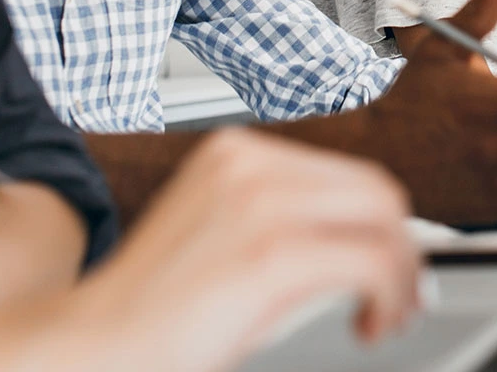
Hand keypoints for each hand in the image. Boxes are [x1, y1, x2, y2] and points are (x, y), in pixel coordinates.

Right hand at [68, 128, 420, 371]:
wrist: (93, 344)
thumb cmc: (155, 311)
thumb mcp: (226, 238)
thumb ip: (283, 220)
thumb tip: (365, 239)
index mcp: (236, 152)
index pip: (348, 174)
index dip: (382, 225)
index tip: (393, 268)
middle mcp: (249, 163)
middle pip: (375, 190)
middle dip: (403, 248)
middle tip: (402, 297)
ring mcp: (259, 202)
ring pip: (383, 221)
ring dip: (401, 275)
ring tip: (387, 314)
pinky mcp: (271, 252)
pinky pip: (373, 261)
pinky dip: (390, 296)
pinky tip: (370, 325)